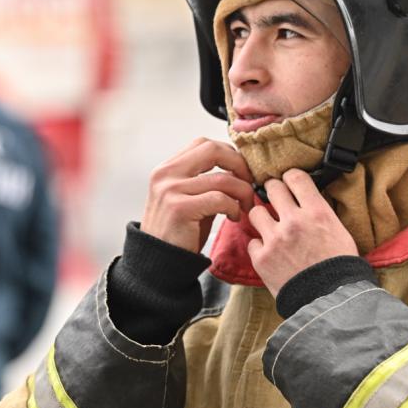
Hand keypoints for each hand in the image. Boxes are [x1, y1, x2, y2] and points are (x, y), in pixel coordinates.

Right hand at [140, 138, 254, 252]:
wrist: (158, 263)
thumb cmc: (179, 232)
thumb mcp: (189, 198)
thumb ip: (208, 181)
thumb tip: (240, 169)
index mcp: (167, 169)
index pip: (205, 144)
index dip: (229, 153)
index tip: (242, 171)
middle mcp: (166, 175)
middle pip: (213, 150)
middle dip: (239, 164)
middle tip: (250, 182)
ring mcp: (171, 190)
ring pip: (223, 179)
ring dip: (243, 192)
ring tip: (245, 206)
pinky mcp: (180, 209)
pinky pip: (220, 199)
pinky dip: (234, 207)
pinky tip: (234, 217)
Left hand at [246, 168, 357, 296]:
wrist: (330, 301)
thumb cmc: (340, 268)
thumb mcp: (339, 231)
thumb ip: (320, 213)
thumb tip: (307, 200)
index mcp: (316, 211)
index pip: (295, 177)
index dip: (290, 178)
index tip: (289, 183)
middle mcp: (293, 221)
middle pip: (272, 187)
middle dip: (273, 191)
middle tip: (276, 198)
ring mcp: (275, 239)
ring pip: (255, 212)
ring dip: (262, 217)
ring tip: (270, 226)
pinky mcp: (262, 258)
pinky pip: (252, 242)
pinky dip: (260, 247)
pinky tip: (270, 252)